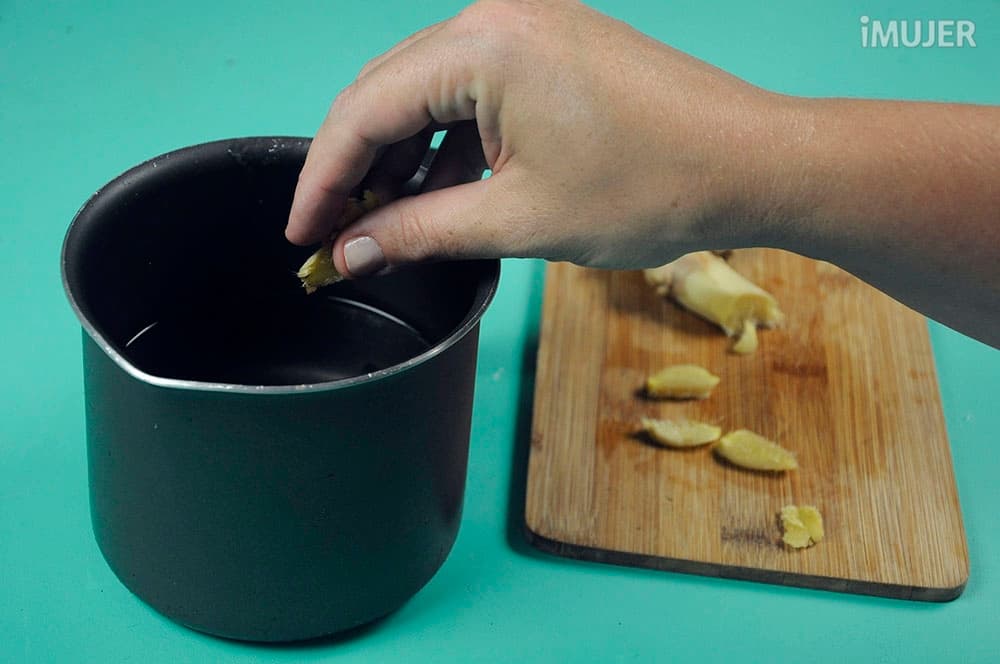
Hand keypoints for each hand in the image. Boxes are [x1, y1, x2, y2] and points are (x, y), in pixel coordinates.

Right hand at [285, 0, 782, 275]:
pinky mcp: (551, 48)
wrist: (753, 163)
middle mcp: (497, 16)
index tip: (300, 232)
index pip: (365, 110)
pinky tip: (434, 195)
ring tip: (380, 225)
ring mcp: (528, 26)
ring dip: (400, 160)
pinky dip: (447, 145)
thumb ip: (421, 232)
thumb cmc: (653, 185)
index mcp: (483, 44)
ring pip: (428, 94)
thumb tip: (353, 251)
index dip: (323, 179)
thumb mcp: (519, 220)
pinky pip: (473, 93)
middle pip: (388, 93)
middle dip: (355, 169)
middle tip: (333, 235)